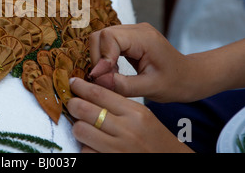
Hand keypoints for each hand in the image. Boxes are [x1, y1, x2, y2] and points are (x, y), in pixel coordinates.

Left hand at [67, 78, 193, 152]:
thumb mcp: (143, 116)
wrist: (172, 162)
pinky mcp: (110, 162)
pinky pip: (86, 151)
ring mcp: (118, 148)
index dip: (81, 86)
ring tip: (84, 127)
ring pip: (80, 130)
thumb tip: (91, 93)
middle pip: (84, 109)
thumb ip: (119, 105)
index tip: (73, 82)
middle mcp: (126, 129)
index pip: (99, 93)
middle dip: (73, 105)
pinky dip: (86, 147)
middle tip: (72, 104)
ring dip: (78, 127)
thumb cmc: (155, 140)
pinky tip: (92, 145)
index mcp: (135, 112)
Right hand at [88, 23, 200, 102]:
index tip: (102, 78)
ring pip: (101, 39)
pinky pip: (107, 44)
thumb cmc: (176, 83)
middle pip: (100, 35)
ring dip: (99, 59)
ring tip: (110, 78)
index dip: (101, 58)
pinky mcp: (129, 38)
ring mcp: (132, 32)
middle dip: (97, 59)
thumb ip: (123, 85)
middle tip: (105, 79)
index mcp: (144, 38)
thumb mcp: (150, 88)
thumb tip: (97, 80)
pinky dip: (105, 59)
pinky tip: (114, 72)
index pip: (108, 37)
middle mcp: (136, 29)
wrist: (190, 76)